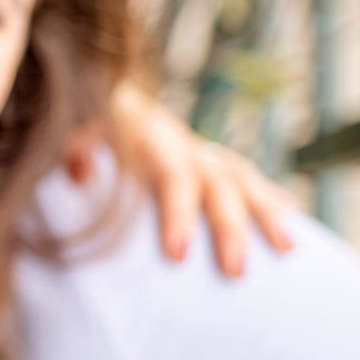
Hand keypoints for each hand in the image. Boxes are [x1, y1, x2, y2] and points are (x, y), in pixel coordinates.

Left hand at [80, 81, 295, 277]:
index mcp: (149, 137)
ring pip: (242, 177)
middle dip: (229, 228)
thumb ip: (73, 149)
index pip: (171, 176)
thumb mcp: (69, 130)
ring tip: (289, 249)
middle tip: (236, 273)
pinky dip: (269, 194)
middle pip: (217, 182)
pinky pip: (246, 175)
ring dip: (266, 212)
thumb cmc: (81, 123)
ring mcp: (200, 149)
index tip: (178, 255)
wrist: (98, 86)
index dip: (178, 214)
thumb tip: (81, 174)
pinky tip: (291, 214)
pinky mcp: (208, 158)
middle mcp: (183, 142)